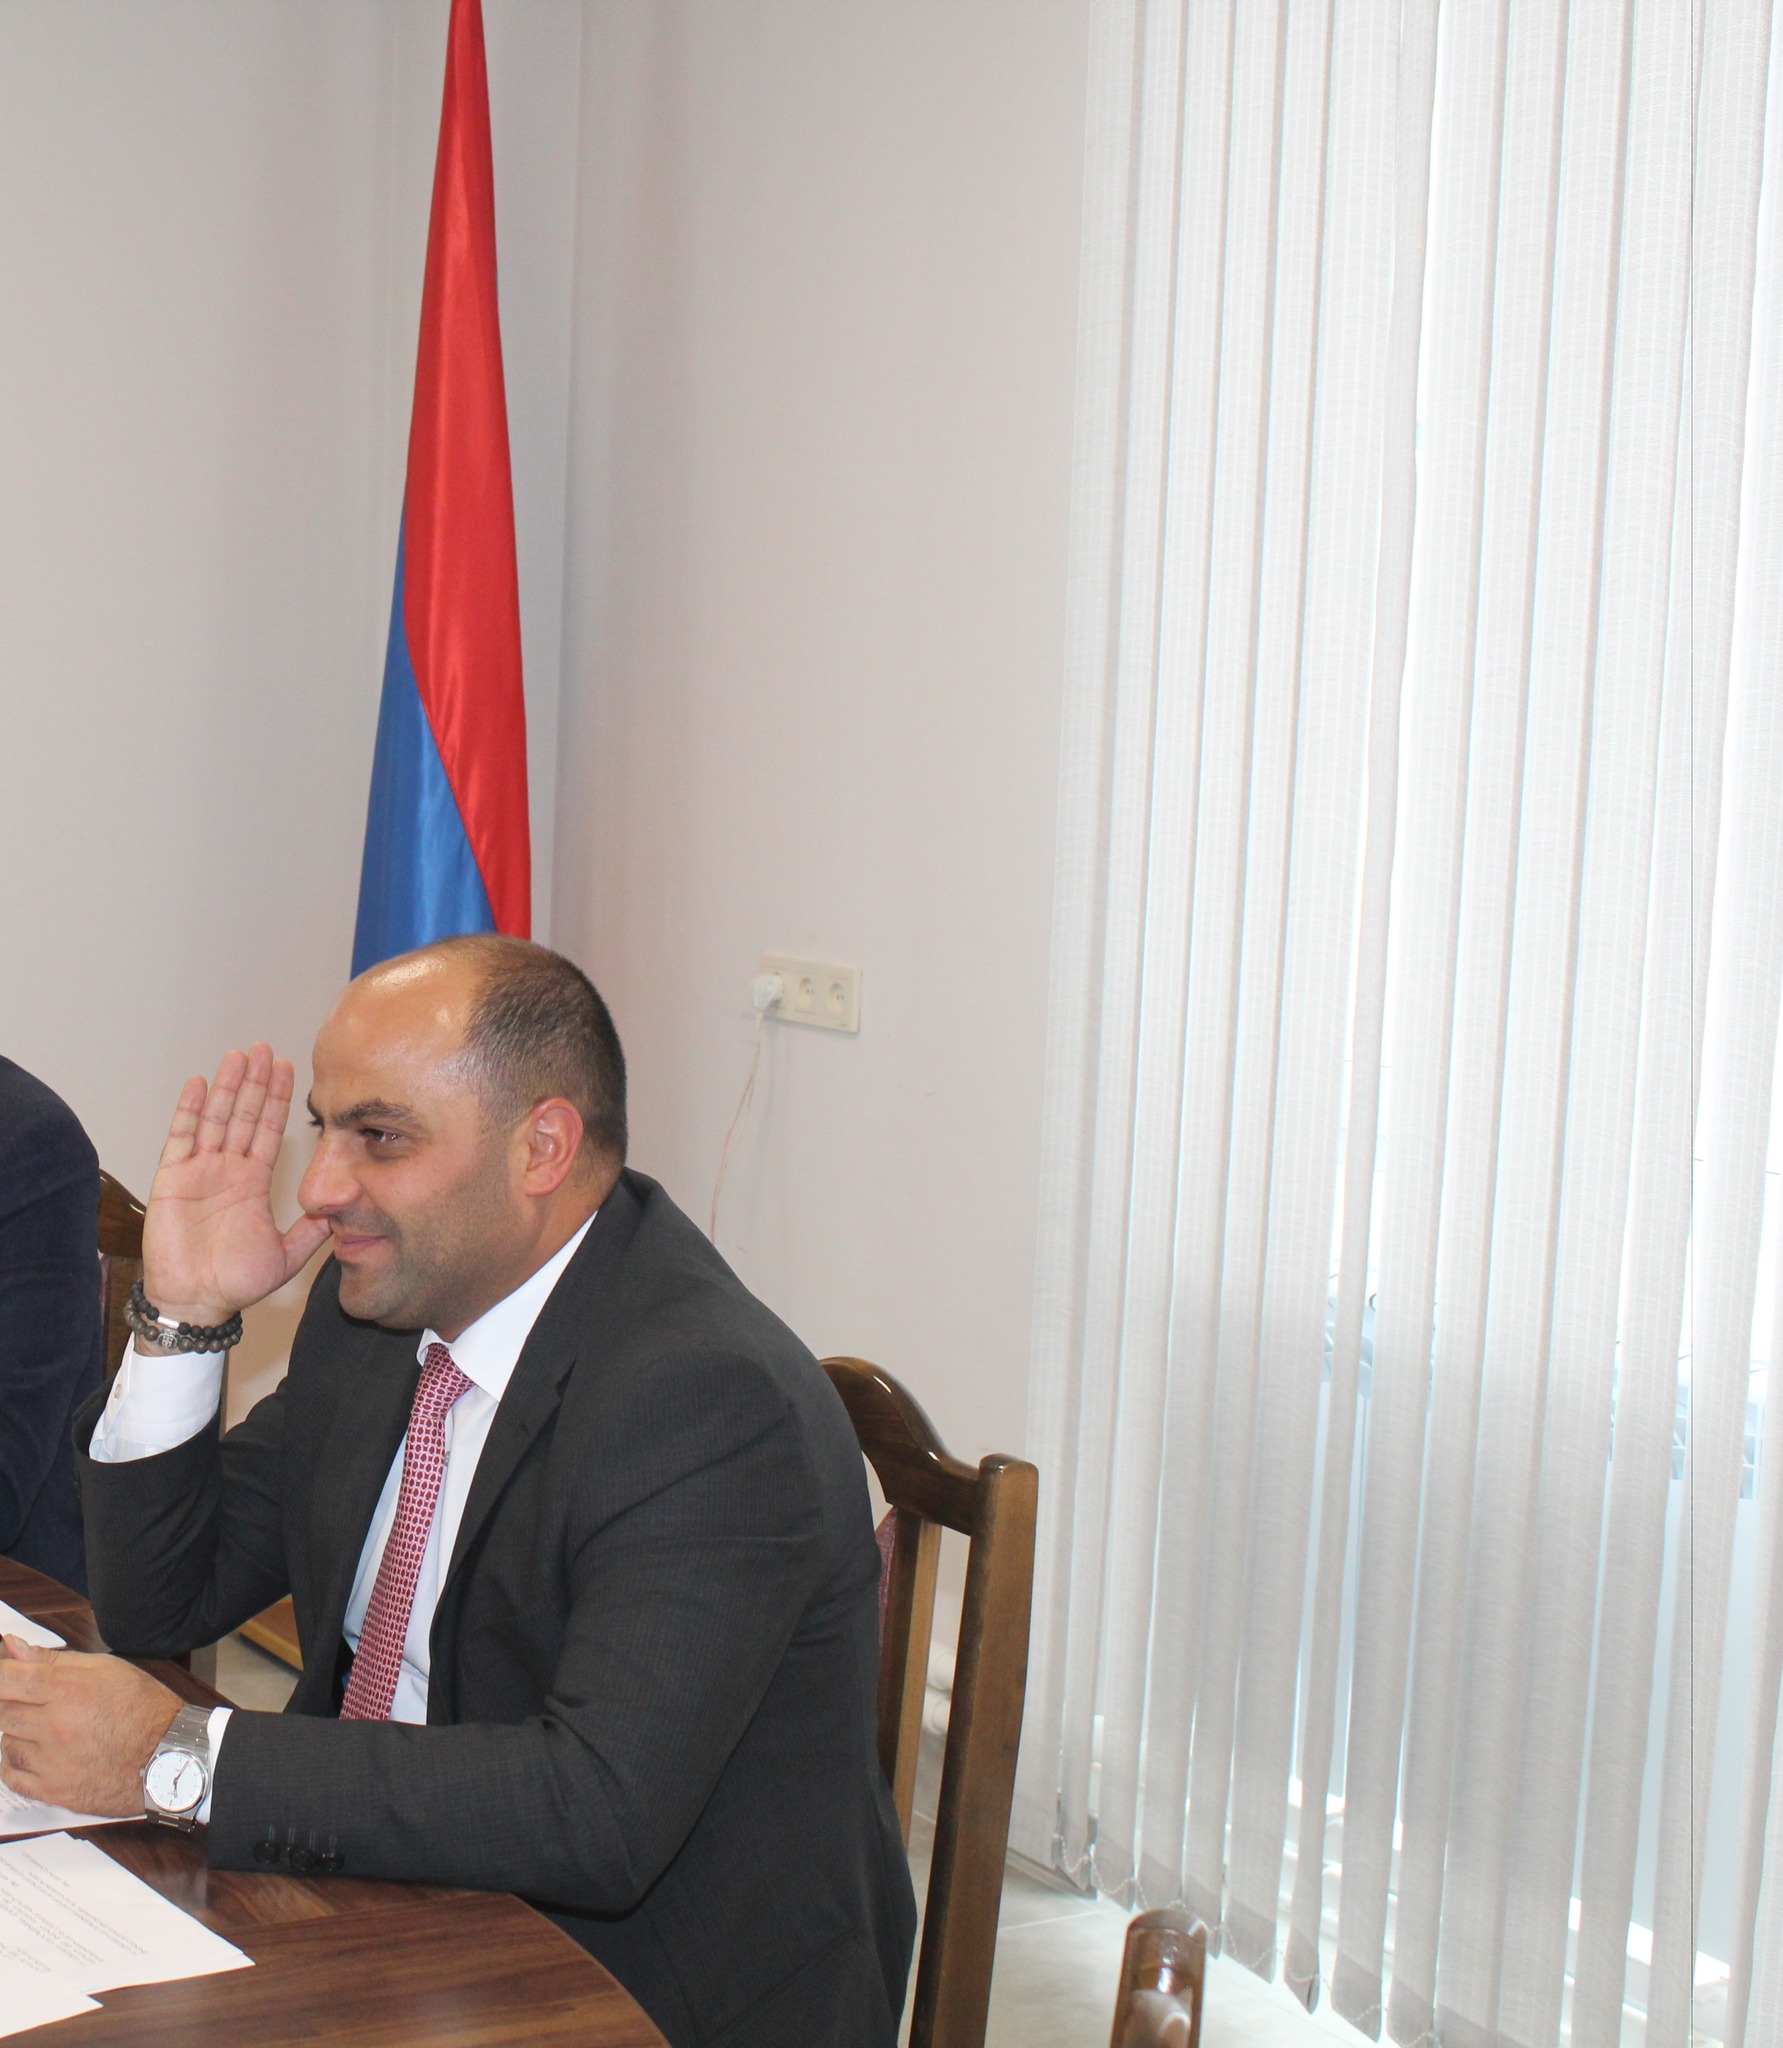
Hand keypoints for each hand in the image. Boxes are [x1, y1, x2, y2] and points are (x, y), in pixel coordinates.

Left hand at [0, 1639, 181, 1816]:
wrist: (168, 1754)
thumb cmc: (143, 1708)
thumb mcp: (105, 1669)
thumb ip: (54, 1659)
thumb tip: (13, 1646)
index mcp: (68, 1690)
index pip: (7, 1679)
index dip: (1, 1675)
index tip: (6, 1676)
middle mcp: (55, 1727)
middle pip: (2, 1712)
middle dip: (14, 1703)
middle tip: (38, 1703)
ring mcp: (52, 1762)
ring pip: (7, 1744)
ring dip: (19, 1734)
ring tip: (47, 1730)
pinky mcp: (54, 1790)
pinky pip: (11, 1777)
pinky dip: (15, 1764)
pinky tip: (34, 1754)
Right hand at [142, 1044, 331, 1324]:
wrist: (198, 1302)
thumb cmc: (235, 1282)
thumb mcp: (287, 1254)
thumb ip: (312, 1231)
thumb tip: (343, 1211)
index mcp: (253, 1182)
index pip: (269, 1131)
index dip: (277, 1101)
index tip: (290, 1069)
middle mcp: (228, 1169)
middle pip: (244, 1116)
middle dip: (255, 1082)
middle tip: (265, 1049)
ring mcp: (199, 1171)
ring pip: (216, 1118)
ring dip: (227, 1086)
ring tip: (238, 1055)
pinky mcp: (172, 1179)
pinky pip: (181, 1138)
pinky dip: (190, 1110)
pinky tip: (199, 1083)